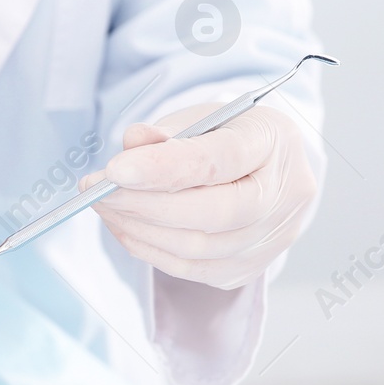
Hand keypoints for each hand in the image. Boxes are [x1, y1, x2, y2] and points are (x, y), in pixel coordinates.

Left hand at [80, 102, 316, 289]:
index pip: (220, 160)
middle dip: (144, 204)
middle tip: (99, 191)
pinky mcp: (248, 269)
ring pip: (198, 247)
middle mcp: (284, 196)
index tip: (115, 170)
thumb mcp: (200, 116)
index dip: (165, 167)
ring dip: (140, 229)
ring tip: (105, 206)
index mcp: (274, 142)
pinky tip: (125, 227)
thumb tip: (132, 142)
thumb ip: (167, 130)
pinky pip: (190, 269)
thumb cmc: (228, 136)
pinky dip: (149, 249)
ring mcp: (270, 239)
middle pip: (213, 212)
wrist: (263, 169)